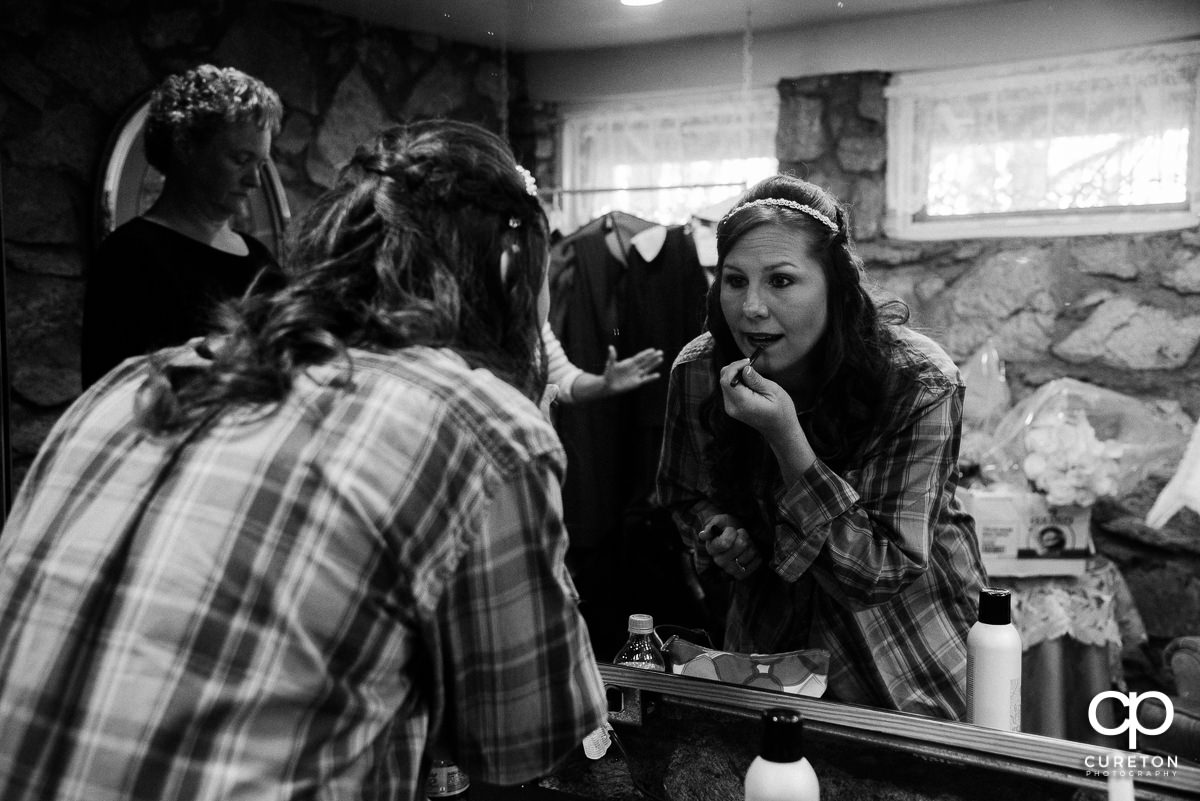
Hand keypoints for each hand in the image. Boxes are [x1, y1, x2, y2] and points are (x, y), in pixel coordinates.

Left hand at [602, 346, 663, 394]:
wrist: (608, 385)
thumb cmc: (608, 374)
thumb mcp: (611, 364)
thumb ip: (612, 356)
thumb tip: (611, 347)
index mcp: (629, 362)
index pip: (640, 357)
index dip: (646, 353)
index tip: (653, 350)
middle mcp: (634, 368)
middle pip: (646, 361)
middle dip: (653, 357)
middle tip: (661, 352)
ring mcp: (636, 375)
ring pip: (647, 368)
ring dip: (654, 364)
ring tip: (661, 359)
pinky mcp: (637, 383)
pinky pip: (646, 379)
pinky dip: (651, 377)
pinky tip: (658, 375)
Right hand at [698, 513, 761, 578]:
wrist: (735, 537)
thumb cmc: (726, 528)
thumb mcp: (719, 521)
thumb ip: (710, 527)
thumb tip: (703, 535)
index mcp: (712, 549)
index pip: (725, 542)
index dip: (732, 532)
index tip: (731, 529)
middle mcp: (720, 562)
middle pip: (741, 545)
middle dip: (743, 535)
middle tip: (740, 534)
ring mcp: (731, 570)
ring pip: (751, 551)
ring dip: (751, 543)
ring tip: (745, 542)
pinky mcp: (743, 574)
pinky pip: (757, 560)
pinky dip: (757, 553)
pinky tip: (749, 550)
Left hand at [719, 358, 816, 479]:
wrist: (780, 430)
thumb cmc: (781, 411)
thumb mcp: (773, 392)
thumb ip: (756, 380)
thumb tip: (745, 368)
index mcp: (742, 403)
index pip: (727, 380)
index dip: (734, 367)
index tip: (748, 361)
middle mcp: (732, 407)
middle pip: (723, 380)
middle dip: (734, 368)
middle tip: (750, 363)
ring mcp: (731, 409)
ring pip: (725, 383)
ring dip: (735, 374)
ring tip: (751, 373)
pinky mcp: (732, 408)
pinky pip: (729, 389)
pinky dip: (736, 381)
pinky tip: (749, 381)